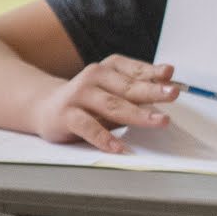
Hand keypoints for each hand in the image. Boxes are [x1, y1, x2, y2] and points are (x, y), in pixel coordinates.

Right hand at [33, 57, 176, 151]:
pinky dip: (103, 138)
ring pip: (112, 105)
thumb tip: (168, 84)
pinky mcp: (66, 115)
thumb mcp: (112, 91)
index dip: (153, 73)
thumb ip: (137, 89)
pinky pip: (87, 127)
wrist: (44, 107)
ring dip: (138, 114)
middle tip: (172, 94)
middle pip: (127, 87)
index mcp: (108, 68)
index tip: (170, 75)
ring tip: (158, 121)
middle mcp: (93, 77)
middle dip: (152, 91)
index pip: (134, 70)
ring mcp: (79, 96)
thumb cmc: (86, 101)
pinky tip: (117, 147)